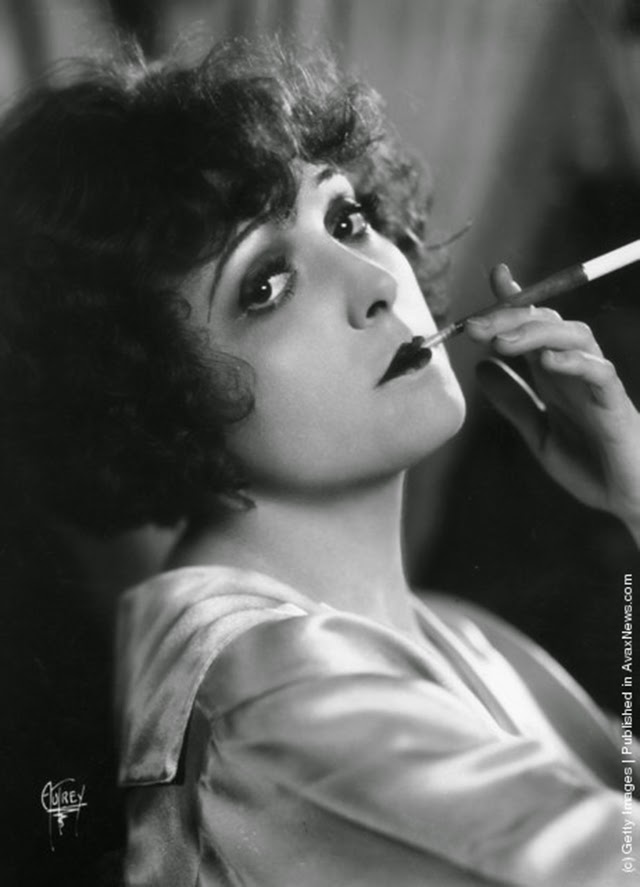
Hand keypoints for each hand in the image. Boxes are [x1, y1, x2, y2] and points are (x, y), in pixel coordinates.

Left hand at [465, 264, 639, 544]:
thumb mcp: (539, 432)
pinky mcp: (615, 405)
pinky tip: (548, 361)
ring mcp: (597, 384)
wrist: (628, 499)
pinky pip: (600, 373)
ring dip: (536, 332)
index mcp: (555, 374)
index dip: (516, 299)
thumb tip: (480, 367)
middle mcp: (575, 370)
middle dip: (510, 317)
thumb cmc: (590, 465)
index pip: (534, 325)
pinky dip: (575, 362)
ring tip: (502, 342)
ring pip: (576, 336)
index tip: (495, 277)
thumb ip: (513, 401)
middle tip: (474, 327)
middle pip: (548, 322)